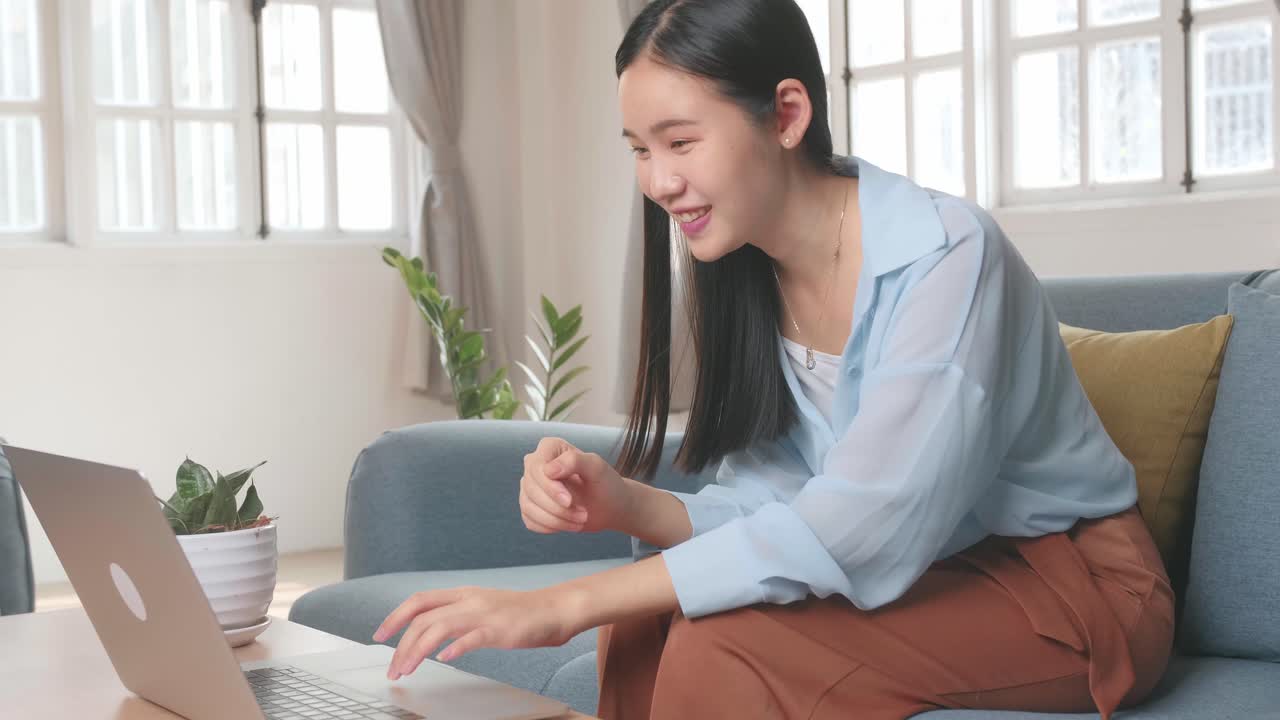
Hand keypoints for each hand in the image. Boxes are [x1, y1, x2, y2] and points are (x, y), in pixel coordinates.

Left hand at [372, 585, 584, 679]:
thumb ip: (458, 616)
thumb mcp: (482, 608)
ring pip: (439, 627)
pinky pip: (472, 637)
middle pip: (423, 617)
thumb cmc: (520, 613)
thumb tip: (431, 633)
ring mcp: (484, 613)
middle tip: (392, 669)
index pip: (419, 600)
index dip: (395, 616)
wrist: (555, 609)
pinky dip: (455, 648)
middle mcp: (469, 600)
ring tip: (406, 670)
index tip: (379, 636)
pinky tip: (444, 660)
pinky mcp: (500, 628)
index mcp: (463, 594)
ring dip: (417, 651)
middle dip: (401, 644)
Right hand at [520, 437, 632, 534]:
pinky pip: (530, 521)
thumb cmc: (605, 483)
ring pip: (528, 506)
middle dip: (557, 508)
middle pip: (531, 488)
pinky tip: (569, 525)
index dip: (550, 488)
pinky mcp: (531, 507)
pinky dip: (550, 527)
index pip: (536, 468)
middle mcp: (535, 465)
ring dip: (556, 520)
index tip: (569, 501)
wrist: (610, 506)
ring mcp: (530, 486)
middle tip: (583, 515)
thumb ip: (574, 461)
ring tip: (580, 520)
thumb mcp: (596, 468)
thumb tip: (549, 470)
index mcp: (549, 448)